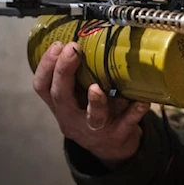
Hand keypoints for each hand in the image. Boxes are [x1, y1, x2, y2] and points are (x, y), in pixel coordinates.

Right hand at [33, 41, 150, 167]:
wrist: (111, 148)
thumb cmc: (91, 114)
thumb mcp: (76, 98)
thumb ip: (76, 76)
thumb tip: (83, 36)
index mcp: (60, 106)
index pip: (42, 86)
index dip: (46, 66)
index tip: (57, 45)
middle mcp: (72, 118)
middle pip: (61, 96)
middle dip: (64, 71)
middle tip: (72, 49)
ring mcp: (95, 129)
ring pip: (92, 117)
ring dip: (95, 101)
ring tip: (96, 88)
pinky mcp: (118, 135)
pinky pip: (127, 122)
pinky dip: (134, 111)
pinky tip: (141, 101)